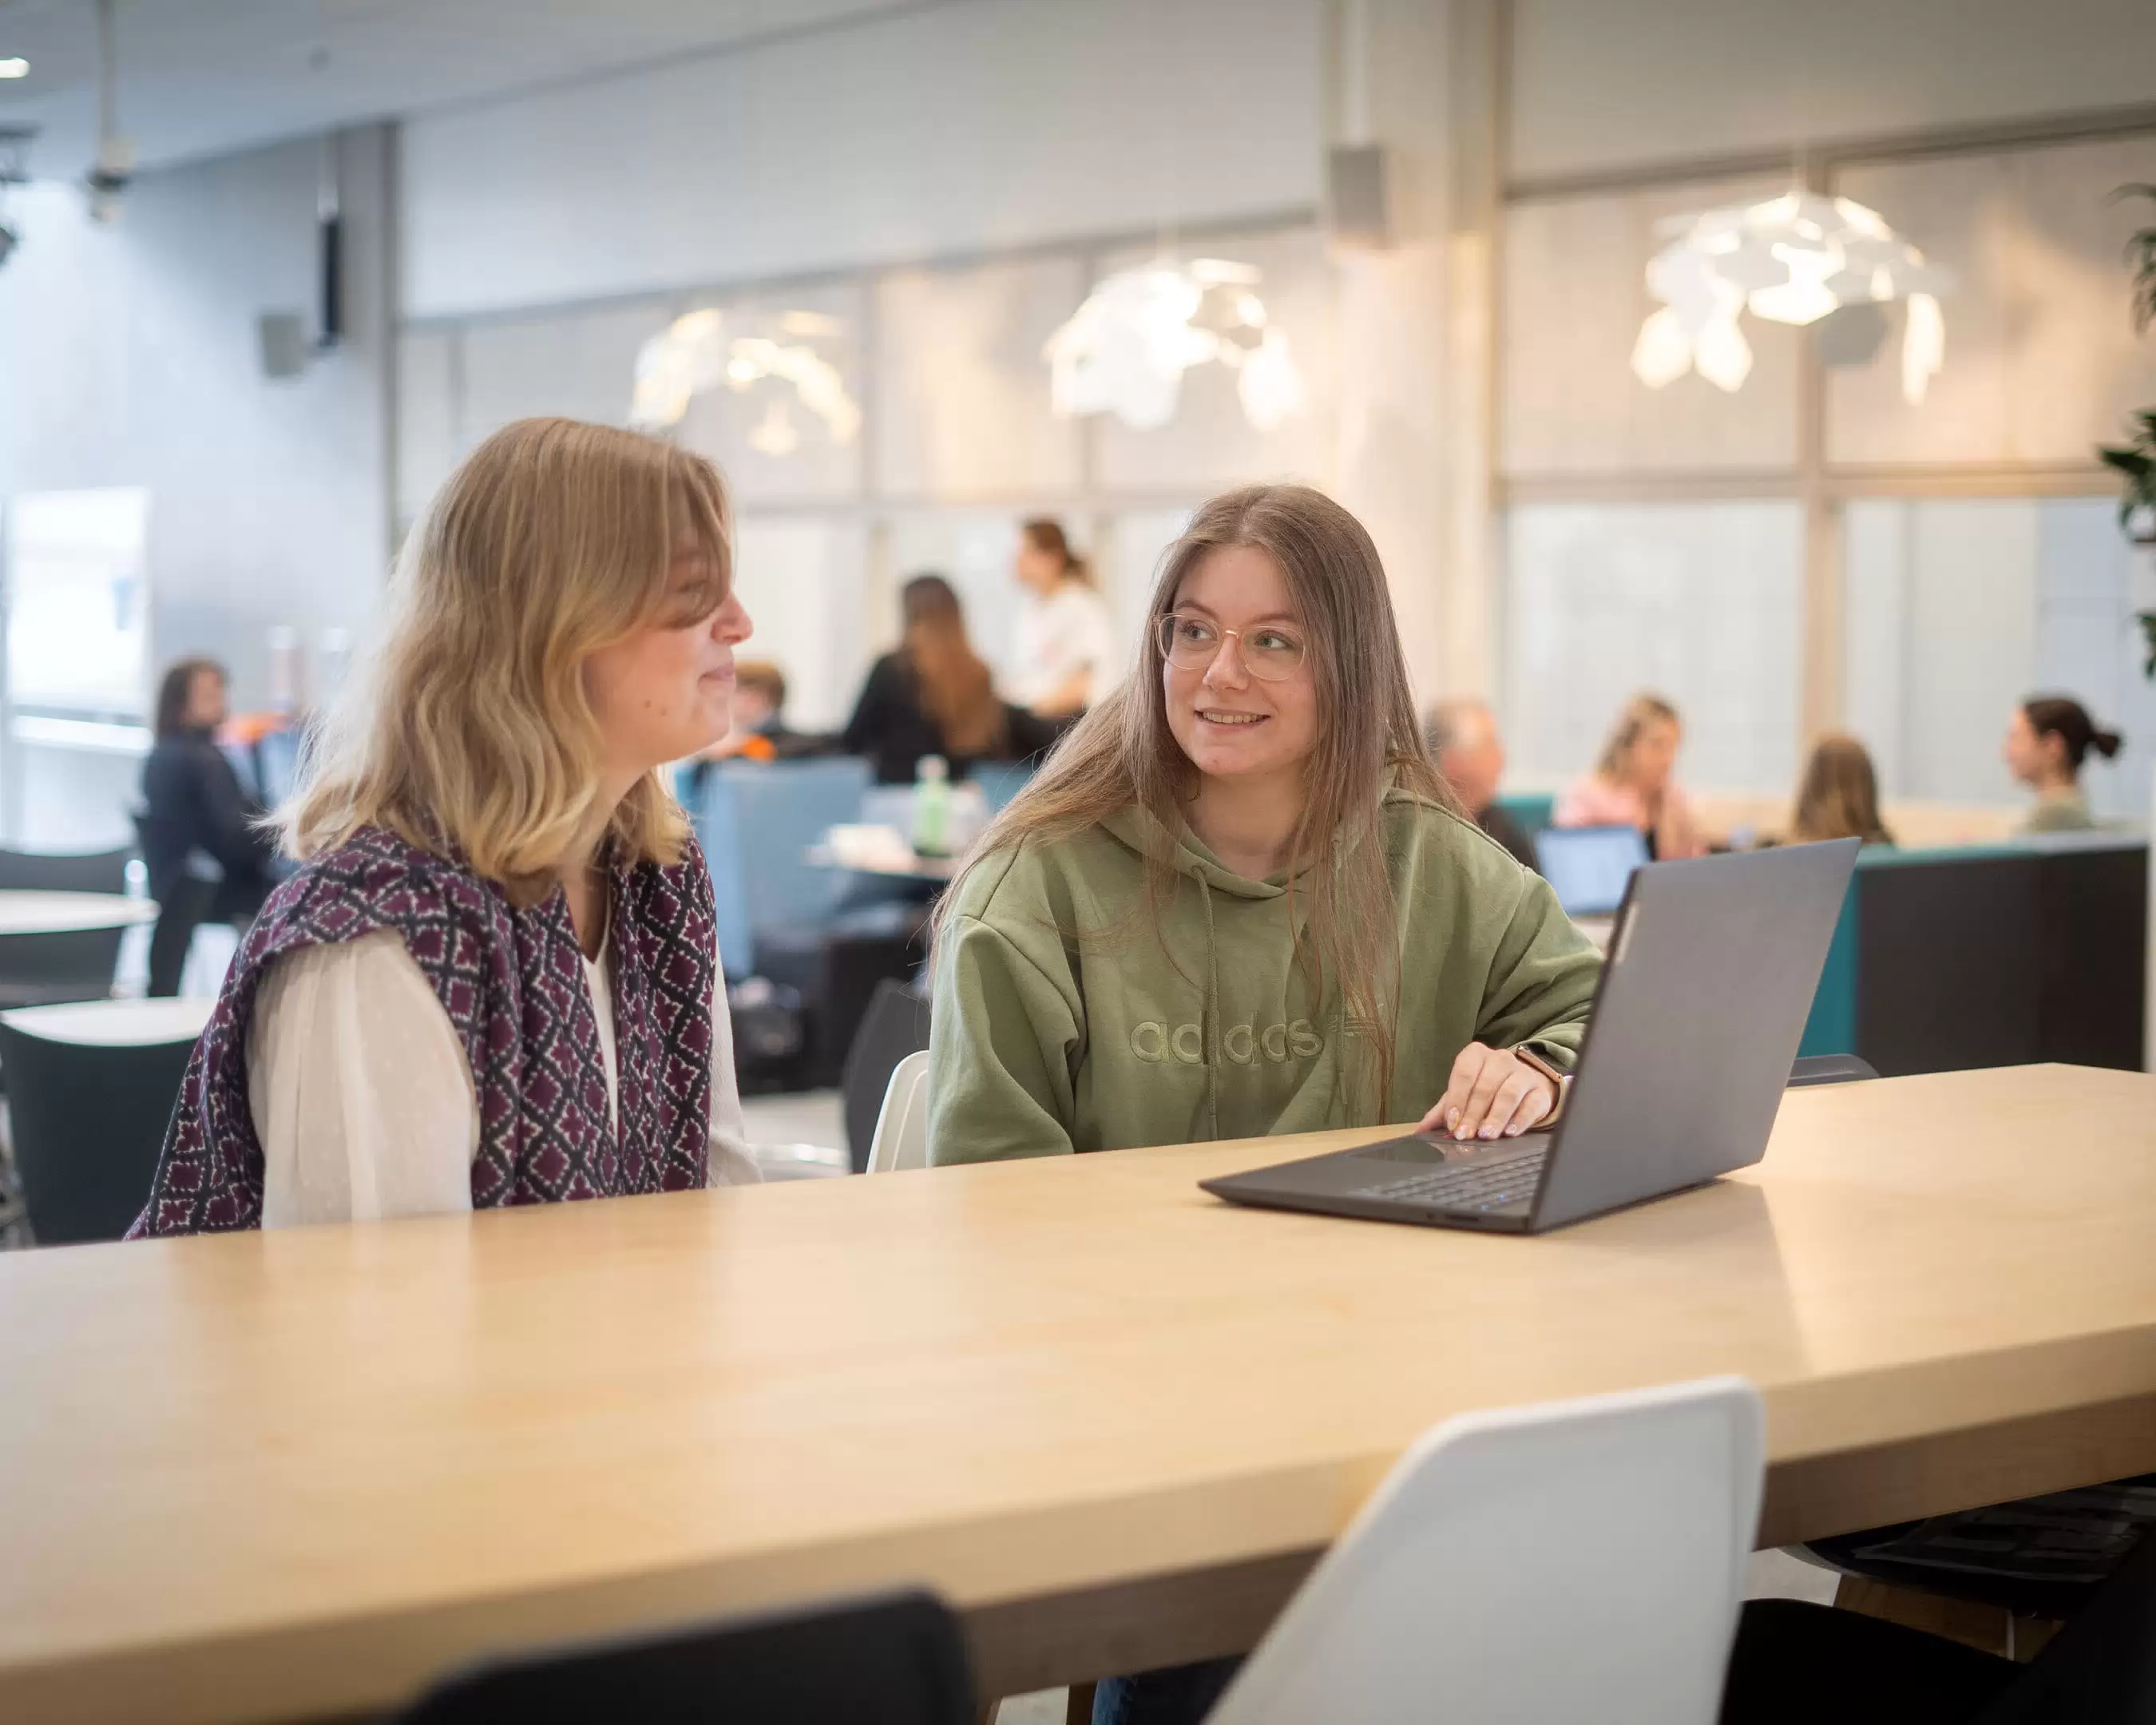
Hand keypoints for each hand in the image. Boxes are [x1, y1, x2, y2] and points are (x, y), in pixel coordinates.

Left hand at [1417, 1043, 1557, 1141]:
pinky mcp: (1540, 1092)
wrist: (1526, 1089)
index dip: (1457, 1098)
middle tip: (1465, 1135)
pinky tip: (1510, 1133)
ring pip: (1508, 1094)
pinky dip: (1520, 1120)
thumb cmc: (1488, 1091)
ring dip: (1495, 1117)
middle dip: (1473, 1114)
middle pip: (1485, 1086)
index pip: (1464, 1073)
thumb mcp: (1464, 1096)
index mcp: (1477, 1055)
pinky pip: (1531, 1105)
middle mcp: (1501, 1059)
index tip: (1452, 1121)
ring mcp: (1523, 1074)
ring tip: (1486, 1135)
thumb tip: (1420, 1130)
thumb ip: (1443, 1111)